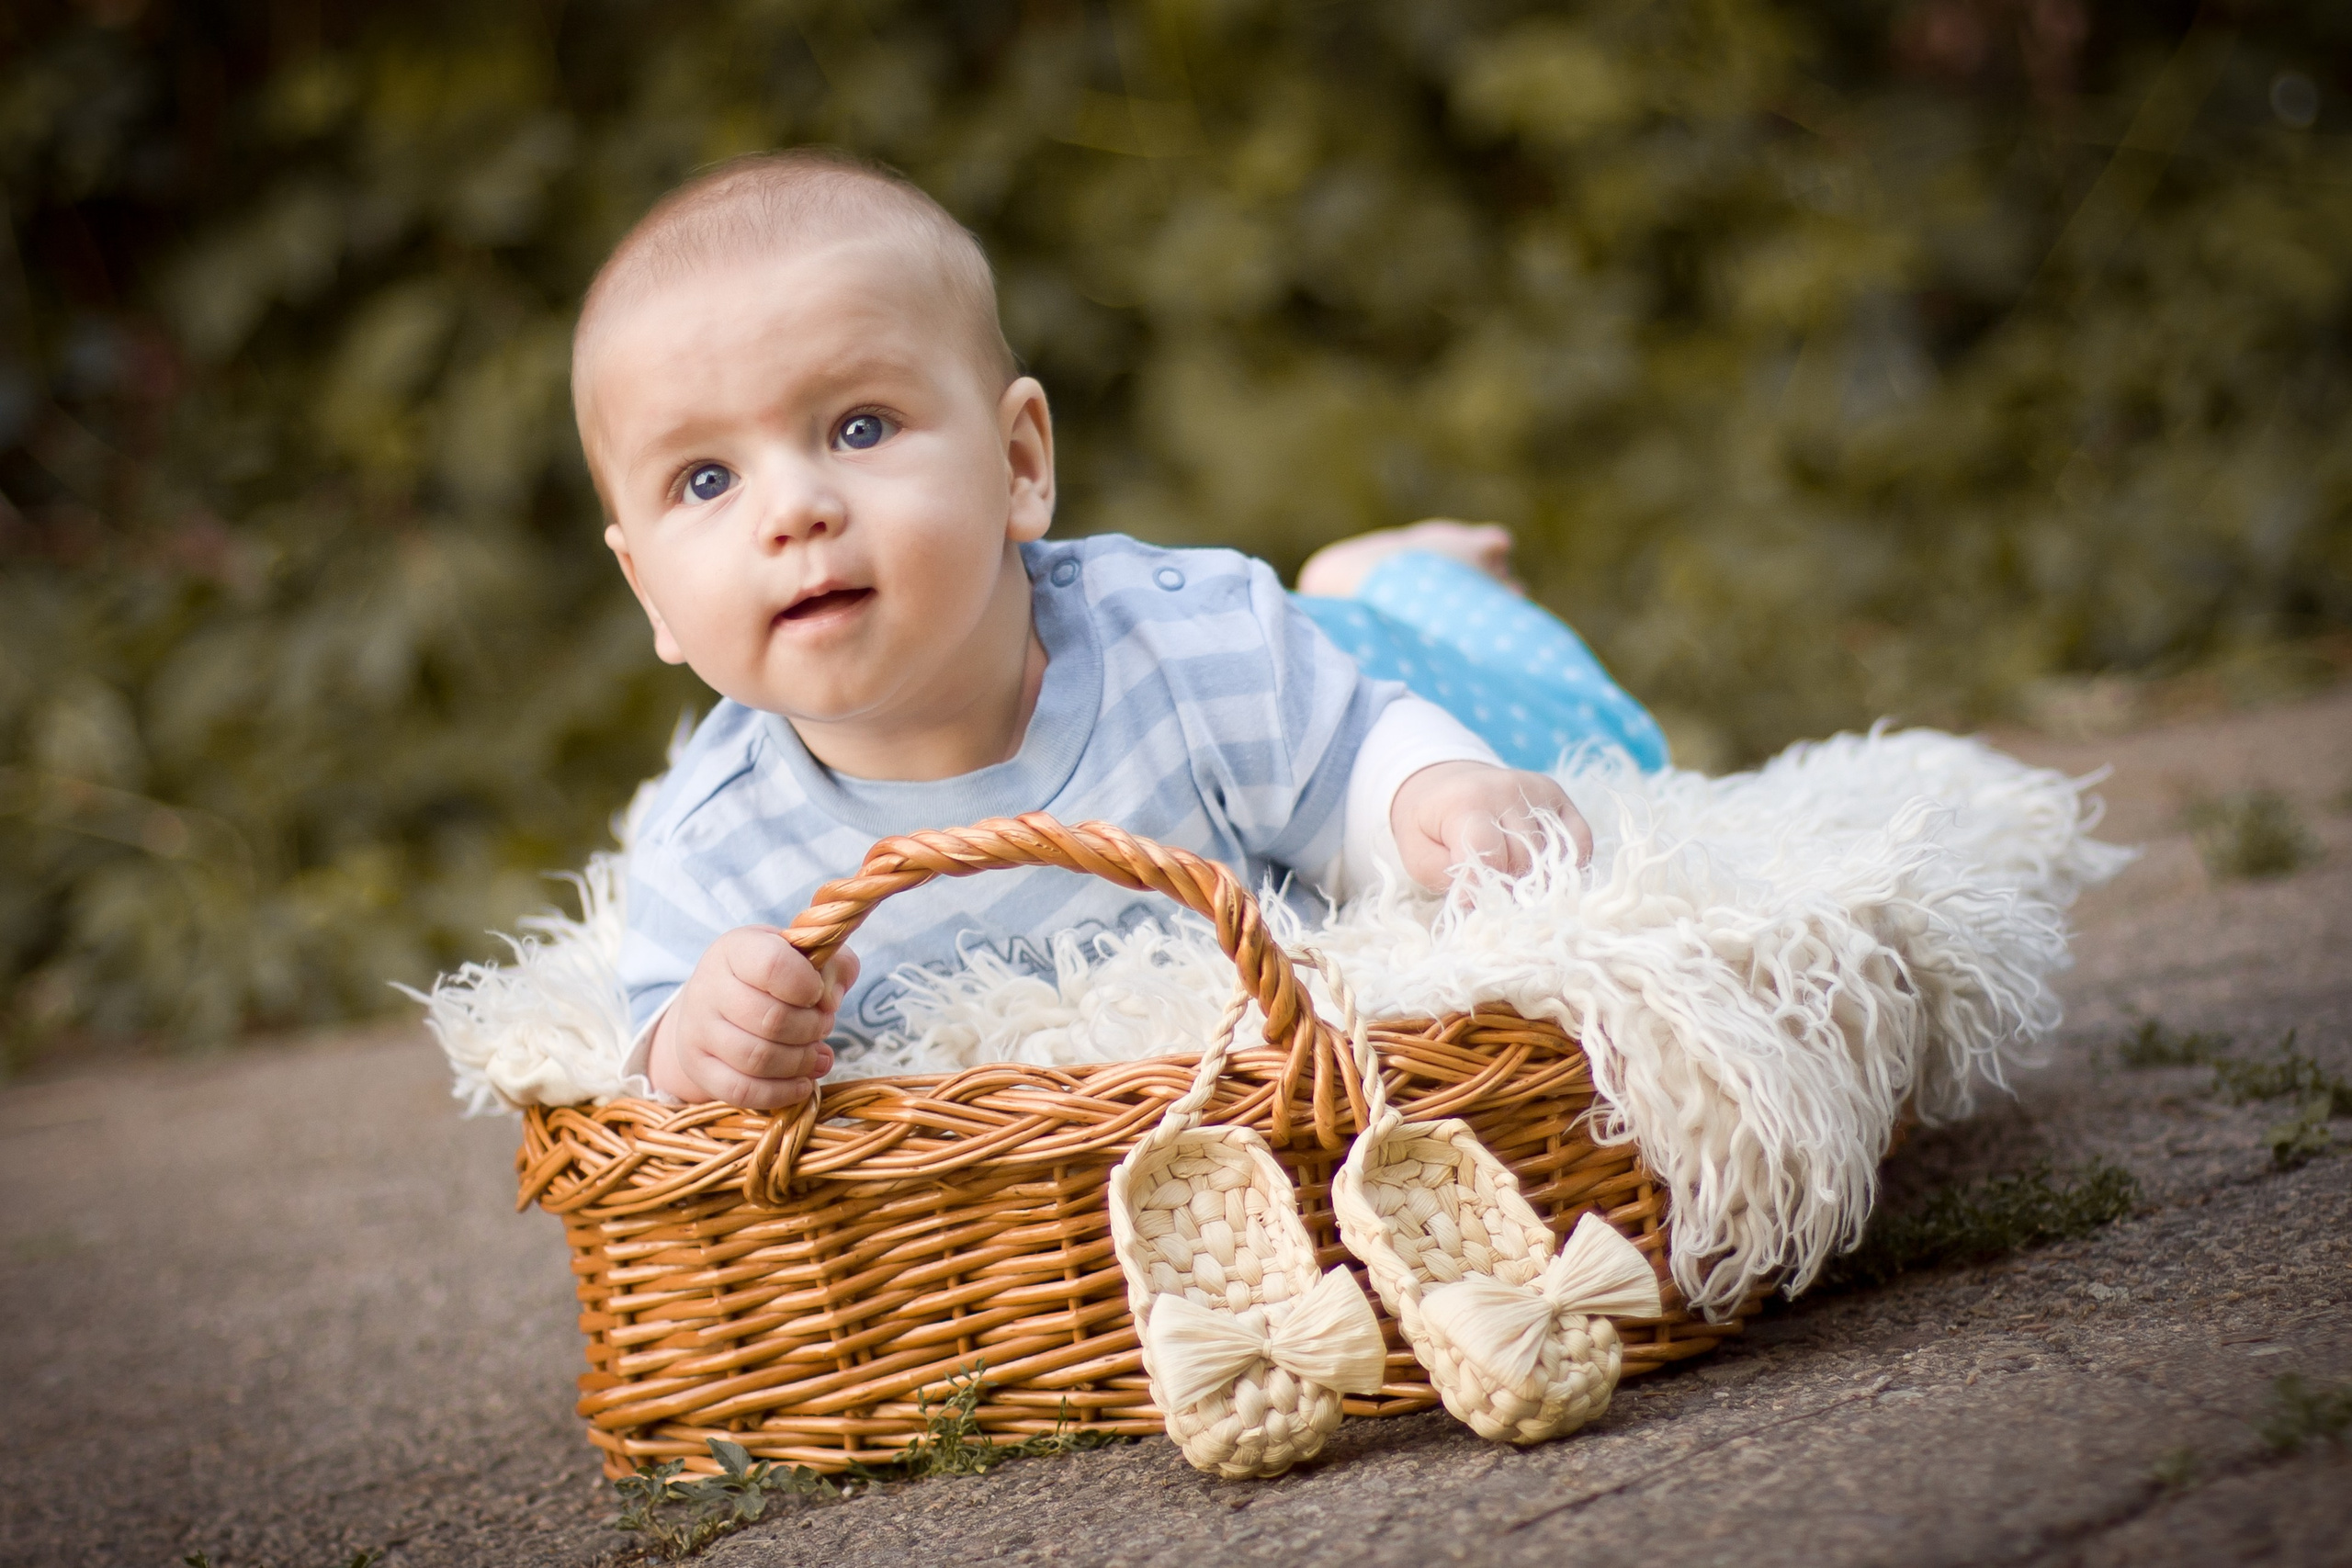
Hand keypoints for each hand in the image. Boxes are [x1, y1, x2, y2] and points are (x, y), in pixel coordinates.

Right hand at [646, 926, 858, 1107]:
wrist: (713, 1004)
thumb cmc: (770, 977)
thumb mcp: (804, 955)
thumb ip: (833, 966)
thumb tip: (830, 1001)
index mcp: (735, 950)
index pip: (772, 965)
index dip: (807, 985)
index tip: (817, 994)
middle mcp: (708, 987)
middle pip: (771, 1019)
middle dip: (811, 1028)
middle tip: (822, 1026)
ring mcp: (698, 1030)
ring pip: (757, 1059)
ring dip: (801, 1062)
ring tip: (817, 1055)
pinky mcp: (699, 1068)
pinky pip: (741, 1091)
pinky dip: (781, 1093)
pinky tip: (802, 1083)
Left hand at [1389, 760, 1590, 889]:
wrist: (1442, 781)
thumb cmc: (1428, 824)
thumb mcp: (1416, 853)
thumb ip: (1444, 878)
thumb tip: (1479, 901)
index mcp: (1466, 803)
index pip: (1487, 853)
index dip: (1482, 887)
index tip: (1472, 903)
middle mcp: (1506, 790)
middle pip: (1522, 858)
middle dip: (1508, 887)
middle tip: (1494, 895)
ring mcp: (1536, 791)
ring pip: (1551, 854)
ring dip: (1536, 880)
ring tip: (1515, 886)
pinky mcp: (1557, 796)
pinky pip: (1578, 839)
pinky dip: (1567, 865)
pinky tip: (1546, 874)